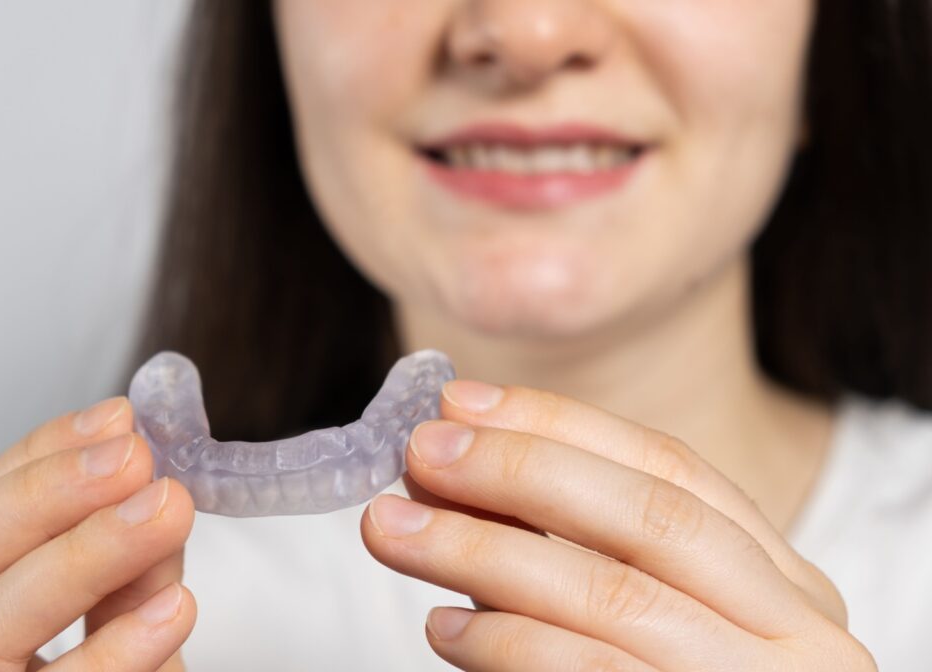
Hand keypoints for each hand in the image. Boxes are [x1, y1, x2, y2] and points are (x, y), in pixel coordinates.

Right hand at [0, 397, 196, 670]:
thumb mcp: (108, 619)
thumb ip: (126, 565)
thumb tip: (159, 492)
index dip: (38, 458)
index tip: (119, 420)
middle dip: (48, 498)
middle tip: (136, 458)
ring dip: (82, 559)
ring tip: (165, 512)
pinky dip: (112, 658)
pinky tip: (171, 615)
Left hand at [361, 381, 876, 670]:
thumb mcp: (647, 613)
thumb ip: (570, 544)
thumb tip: (456, 464)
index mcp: (787, 585)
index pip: (673, 468)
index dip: (560, 424)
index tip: (462, 403)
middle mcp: (797, 634)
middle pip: (650, 517)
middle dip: (520, 471)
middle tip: (421, 452)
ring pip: (612, 594)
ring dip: (482, 552)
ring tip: (394, 530)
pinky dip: (506, 643)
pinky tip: (444, 626)